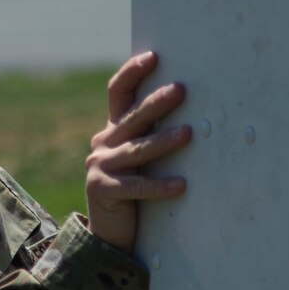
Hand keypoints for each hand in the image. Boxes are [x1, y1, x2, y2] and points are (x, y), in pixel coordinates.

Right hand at [85, 50, 188, 251]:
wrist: (108, 232)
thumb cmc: (134, 189)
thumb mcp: (138, 156)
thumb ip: (149, 133)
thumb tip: (186, 102)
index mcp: (112, 129)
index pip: (118, 92)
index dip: (133, 72)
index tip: (154, 57)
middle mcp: (103, 143)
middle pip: (132, 117)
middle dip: (157, 103)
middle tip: (181, 91)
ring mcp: (100, 167)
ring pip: (137, 151)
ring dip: (164, 142)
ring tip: (188, 134)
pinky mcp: (103, 191)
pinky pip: (136, 186)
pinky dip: (160, 185)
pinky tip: (181, 184)